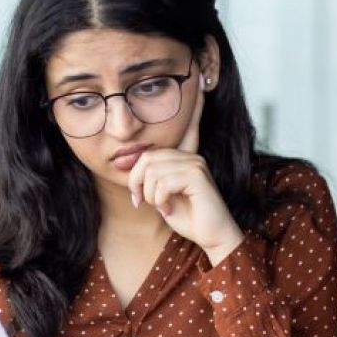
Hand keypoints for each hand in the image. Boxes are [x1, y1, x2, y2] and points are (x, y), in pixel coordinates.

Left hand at [127, 88, 244, 264]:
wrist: (211, 236)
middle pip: (146, 157)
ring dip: (149, 195)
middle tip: (139, 201)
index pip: (175, 133)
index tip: (195, 99)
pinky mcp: (197, 176)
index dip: (187, 115)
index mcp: (183, 158)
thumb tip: (125, 161)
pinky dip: (158, 200)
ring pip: (152, 171)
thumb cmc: (186, 217)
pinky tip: (169, 208)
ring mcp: (195, 164)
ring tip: (161, 206)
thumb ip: (149, 178)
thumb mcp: (160, 196)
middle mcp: (190, 156)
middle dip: (136, 182)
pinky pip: (162, 182)